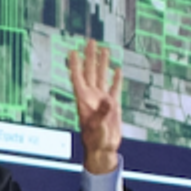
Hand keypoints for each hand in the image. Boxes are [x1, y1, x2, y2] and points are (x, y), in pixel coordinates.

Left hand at [68, 37, 123, 174]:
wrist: (103, 149)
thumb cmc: (96, 140)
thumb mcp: (98, 126)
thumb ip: (103, 113)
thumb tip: (108, 100)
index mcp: (84, 100)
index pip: (78, 77)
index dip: (75, 64)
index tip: (73, 50)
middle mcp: (91, 96)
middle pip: (90, 72)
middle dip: (90, 56)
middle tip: (90, 41)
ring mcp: (102, 100)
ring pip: (101, 76)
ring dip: (102, 63)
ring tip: (103, 49)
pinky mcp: (113, 105)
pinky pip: (115, 87)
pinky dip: (116, 78)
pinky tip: (117, 69)